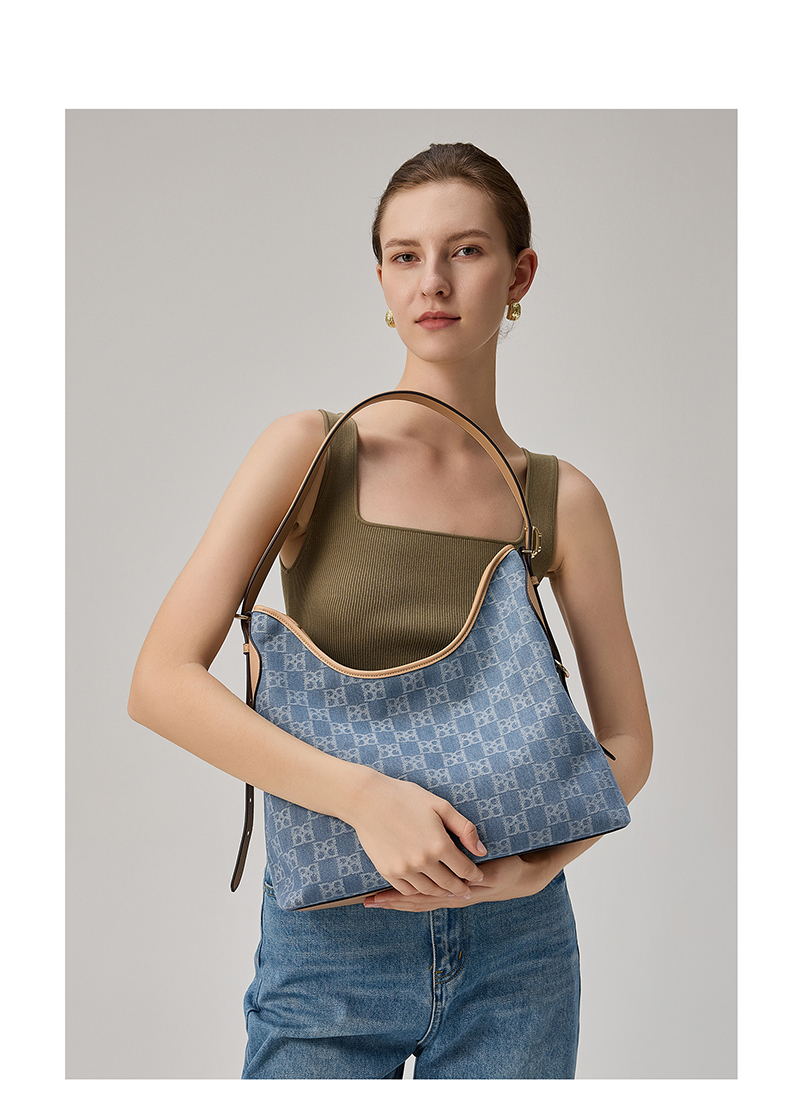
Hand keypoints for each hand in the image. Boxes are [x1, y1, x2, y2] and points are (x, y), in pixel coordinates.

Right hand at [345, 770, 487, 899]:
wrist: (367, 800)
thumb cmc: (406, 797)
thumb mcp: (440, 806)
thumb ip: (464, 829)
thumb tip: (481, 851)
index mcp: (439, 844)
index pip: (465, 869)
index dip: (475, 875)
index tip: (479, 877)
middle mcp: (423, 861)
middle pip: (449, 884)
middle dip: (461, 888)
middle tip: (467, 892)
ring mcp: (404, 869)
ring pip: (429, 890)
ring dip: (441, 892)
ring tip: (448, 890)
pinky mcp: (388, 871)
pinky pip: (408, 890)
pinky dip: (419, 891)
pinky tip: (424, 887)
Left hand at [363, 848, 560, 911]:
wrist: (519, 878)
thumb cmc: (505, 864)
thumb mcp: (496, 864)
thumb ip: (482, 868)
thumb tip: (469, 862)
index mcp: (458, 889)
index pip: (423, 896)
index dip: (400, 896)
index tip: (378, 895)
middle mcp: (452, 898)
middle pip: (416, 903)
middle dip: (392, 901)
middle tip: (369, 901)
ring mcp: (452, 899)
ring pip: (420, 904)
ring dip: (397, 903)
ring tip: (374, 902)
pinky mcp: (453, 896)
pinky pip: (428, 901)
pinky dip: (410, 901)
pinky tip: (396, 898)